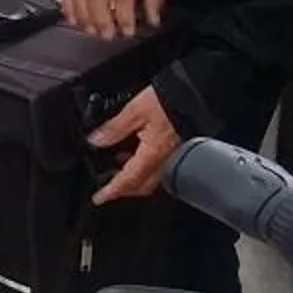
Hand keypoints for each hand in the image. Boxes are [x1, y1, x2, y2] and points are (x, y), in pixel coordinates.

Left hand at [88, 87, 180, 204]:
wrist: (196, 95)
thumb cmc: (170, 100)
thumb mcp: (134, 111)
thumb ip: (114, 128)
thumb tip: (96, 140)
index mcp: (151, 154)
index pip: (127, 180)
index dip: (111, 191)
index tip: (99, 198)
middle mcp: (163, 160)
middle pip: (141, 186)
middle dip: (123, 190)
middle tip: (107, 187)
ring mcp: (171, 155)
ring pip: (150, 178)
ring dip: (132, 178)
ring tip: (116, 166)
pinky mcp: (175, 148)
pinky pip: (157, 165)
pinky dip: (142, 166)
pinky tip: (134, 152)